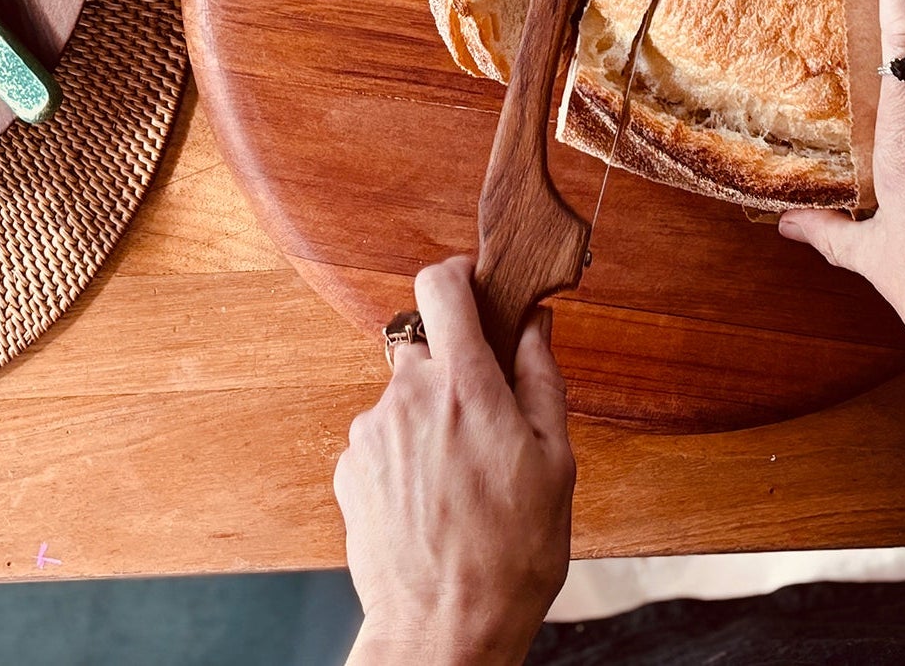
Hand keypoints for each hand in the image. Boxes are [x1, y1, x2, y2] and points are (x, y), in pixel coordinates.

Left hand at [335, 257, 574, 665]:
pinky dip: (403, 453)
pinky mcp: (349, 467)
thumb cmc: (509, 554)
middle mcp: (408, 396)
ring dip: (427, 417)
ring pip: (403, 396)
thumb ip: (541, 379)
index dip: (457, 274)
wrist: (443, 630)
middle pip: (424, 345)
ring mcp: (371, 432)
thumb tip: (534, 325)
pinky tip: (429, 498)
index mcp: (464, 385)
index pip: (440, 285)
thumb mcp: (555, 462)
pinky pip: (381, 438)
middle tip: (484, 418)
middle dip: (452, 367)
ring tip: (459, 477)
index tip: (474, 285)